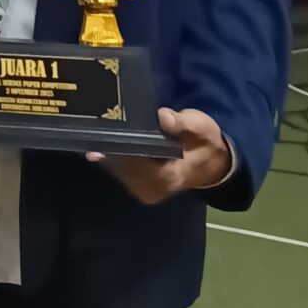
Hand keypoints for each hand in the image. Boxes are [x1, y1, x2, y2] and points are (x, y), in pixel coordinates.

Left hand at [88, 106, 231, 202]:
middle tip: (95, 119)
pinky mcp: (139, 187)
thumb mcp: (202, 128)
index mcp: (167, 177)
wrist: (213, 164)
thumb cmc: (206, 143)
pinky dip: (115, 155)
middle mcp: (151, 189)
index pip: (133, 162)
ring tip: (98, 126)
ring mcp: (144, 191)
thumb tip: (162, 116)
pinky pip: (120, 170)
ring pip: (117, 169)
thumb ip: (183, 123)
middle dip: (109, 144)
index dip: (118, 144)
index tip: (105, 125)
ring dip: (109, 149)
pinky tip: (108, 137)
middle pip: (120, 166)